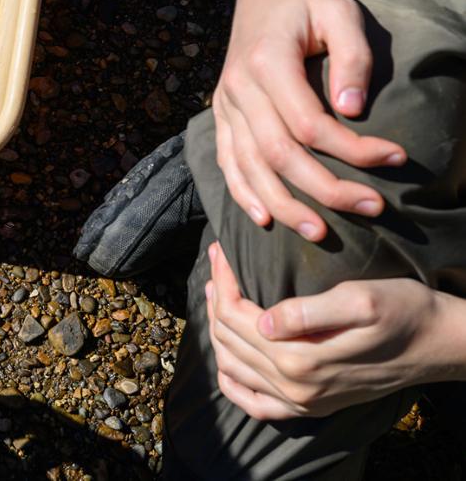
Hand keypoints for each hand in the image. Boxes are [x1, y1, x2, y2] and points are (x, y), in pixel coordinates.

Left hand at [205, 242, 458, 419]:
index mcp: (302, 360)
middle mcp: (296, 388)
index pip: (237, 316)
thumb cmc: (404, 310)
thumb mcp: (360, 300)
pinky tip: (226, 359)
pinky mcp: (311, 407)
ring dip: (217, 329)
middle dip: (216, 298)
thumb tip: (263, 322)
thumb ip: (308, 313)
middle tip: (216, 264)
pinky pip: (256, 404)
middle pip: (230, 340)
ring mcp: (302, 402)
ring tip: (217, 293)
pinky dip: (232, 381)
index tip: (221, 250)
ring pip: (234, 367)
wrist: (440, 344)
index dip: (223, 280)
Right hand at [211, 0, 404, 240]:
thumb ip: (352, 58)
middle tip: (374, 209)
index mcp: (265, 62)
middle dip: (326, 189)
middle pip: (278, 154)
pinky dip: (243, 191)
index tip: (398, 158)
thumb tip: (352, 113)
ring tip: (321, 233)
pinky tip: (264, 218)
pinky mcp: (222, 109)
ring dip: (285, 204)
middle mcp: (237, 86)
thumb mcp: (341, 11)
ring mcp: (224, 100)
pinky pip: (227, 159)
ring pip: (249, 166)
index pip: (309, 124)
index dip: (354, 150)